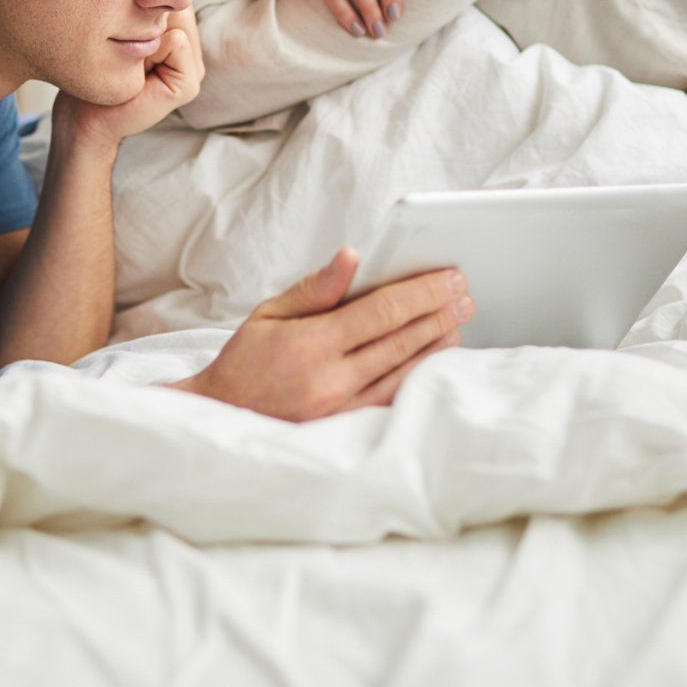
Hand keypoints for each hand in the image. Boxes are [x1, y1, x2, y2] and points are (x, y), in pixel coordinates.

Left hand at [58, 7, 202, 147]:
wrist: (85, 114)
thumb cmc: (95, 65)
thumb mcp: (121, 23)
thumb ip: (146, 5)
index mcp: (179, 33)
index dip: (142, 1)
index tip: (121, 30)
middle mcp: (192, 49)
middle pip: (177, 4)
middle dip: (147, 15)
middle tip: (125, 46)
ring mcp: (195, 68)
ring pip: (178, 18)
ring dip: (148, 32)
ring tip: (132, 59)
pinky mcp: (189, 85)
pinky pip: (177, 41)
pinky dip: (153, 49)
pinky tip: (138, 71)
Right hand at [174, 248, 471, 421]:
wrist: (221, 418)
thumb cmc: (245, 362)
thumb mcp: (269, 314)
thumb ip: (316, 288)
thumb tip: (352, 257)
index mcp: (310, 345)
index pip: (381, 312)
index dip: (421, 292)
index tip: (449, 276)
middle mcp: (330, 381)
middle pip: (401, 341)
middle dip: (439, 313)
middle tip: (465, 294)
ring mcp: (341, 410)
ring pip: (405, 372)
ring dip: (437, 344)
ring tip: (459, 321)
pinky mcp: (346, 430)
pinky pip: (393, 399)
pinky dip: (418, 376)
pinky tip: (435, 359)